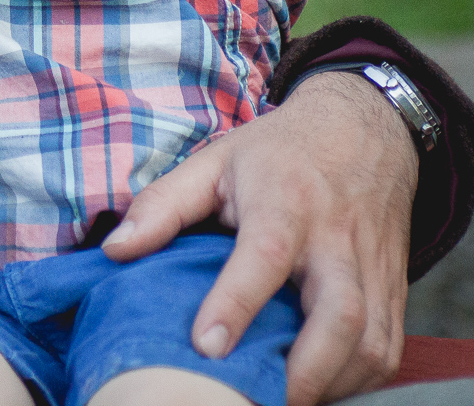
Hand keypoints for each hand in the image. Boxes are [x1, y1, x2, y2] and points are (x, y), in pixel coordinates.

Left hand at [102, 72, 417, 404]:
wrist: (363, 130)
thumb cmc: (277, 151)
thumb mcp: (213, 161)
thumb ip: (162, 206)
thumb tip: (114, 250)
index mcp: (285, 201)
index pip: (265, 256)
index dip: (236, 302)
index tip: (206, 345)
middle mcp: (335, 238)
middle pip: (340, 311)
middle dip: (307, 366)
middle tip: (262, 395)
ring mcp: (371, 265)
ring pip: (371, 338)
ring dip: (334, 380)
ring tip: (286, 398)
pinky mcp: (393, 287)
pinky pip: (389, 344)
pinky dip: (360, 377)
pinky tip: (321, 386)